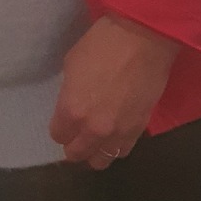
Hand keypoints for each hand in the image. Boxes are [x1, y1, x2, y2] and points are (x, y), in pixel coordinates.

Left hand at [49, 14, 180, 170]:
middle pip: (76, 153)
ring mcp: (117, 133)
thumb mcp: (72, 64)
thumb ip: (69, 92)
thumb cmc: (102, 44)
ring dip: (94, 151)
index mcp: (71, 109)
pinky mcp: (138, 131)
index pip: (58, 134)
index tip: (63, 120)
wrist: (141, 40)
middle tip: (77, 132)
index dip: (60, 127)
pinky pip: (122, 151)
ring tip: (95, 139)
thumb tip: (72, 104)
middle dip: (74, 144)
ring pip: (100, 160)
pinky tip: (113, 135)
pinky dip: (115, 147)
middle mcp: (92, 129)